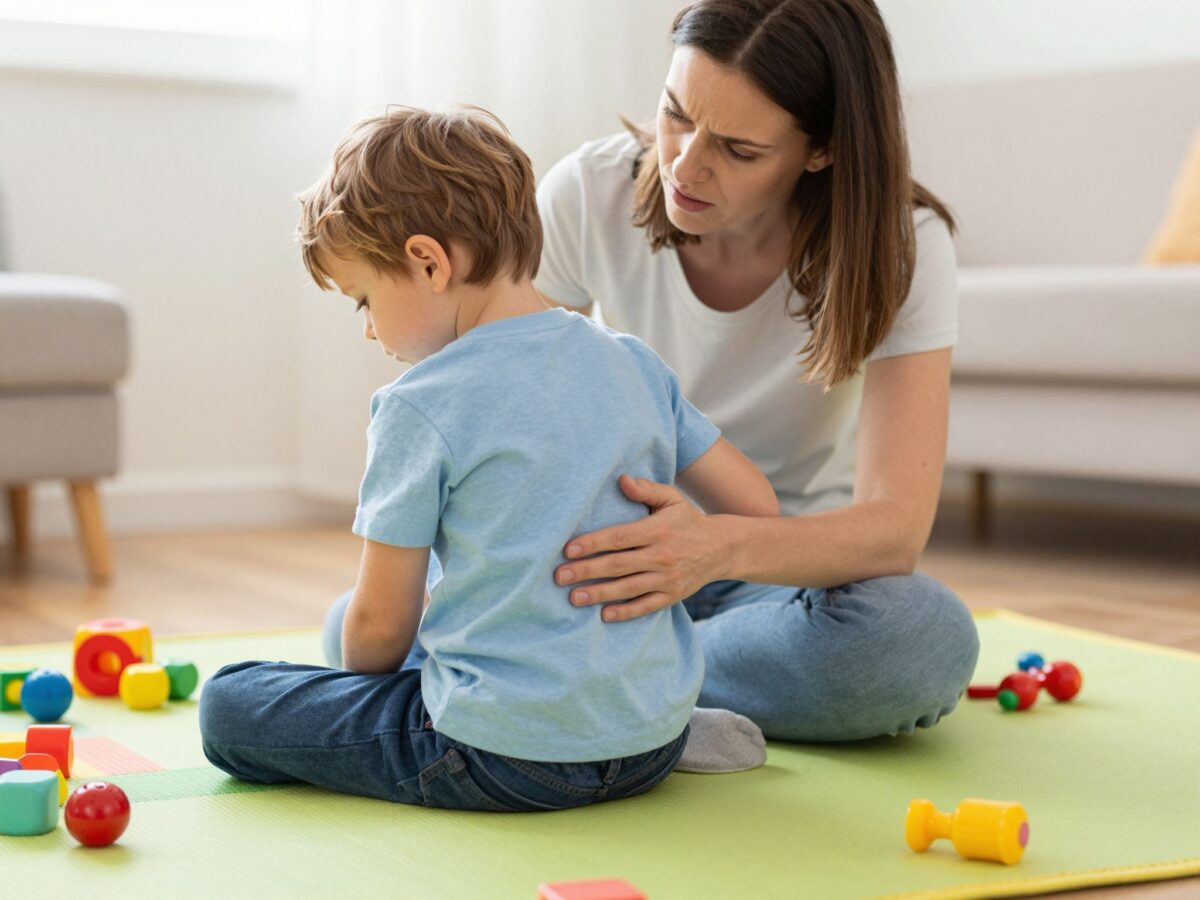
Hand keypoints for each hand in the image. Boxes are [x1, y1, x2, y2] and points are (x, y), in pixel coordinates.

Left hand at [555, 475, 722, 621]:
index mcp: (657, 530)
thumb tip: (622, 480)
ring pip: (628, 588)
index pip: (619, 538)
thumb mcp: (672, 498)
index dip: (592, 544)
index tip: (568, 550)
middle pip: (618, 565)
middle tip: (559, 576)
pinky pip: (646, 606)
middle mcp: (662, 555)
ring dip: (599, 594)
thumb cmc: (687, 520)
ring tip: (573, 598)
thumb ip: (646, 489)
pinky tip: (604, 615)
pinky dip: (626, 612)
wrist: (722, 548)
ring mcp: (668, 578)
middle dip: (586, 571)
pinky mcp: (673, 596)